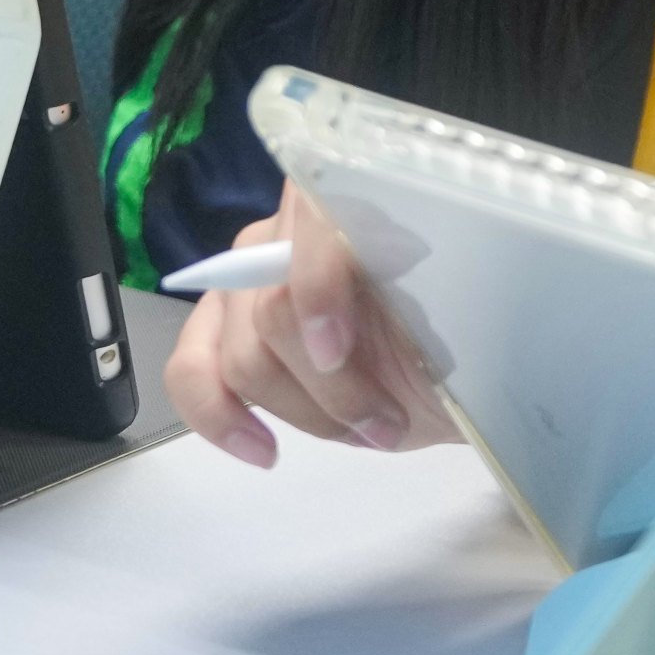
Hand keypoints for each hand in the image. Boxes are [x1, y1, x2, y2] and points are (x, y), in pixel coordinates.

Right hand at [161, 184, 456, 467]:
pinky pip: (189, 372)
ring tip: (364, 431)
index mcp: (358, 205)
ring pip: (240, 356)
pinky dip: (219, 418)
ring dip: (305, 411)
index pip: (312, 221)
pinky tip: (263, 449)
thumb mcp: (464, 318)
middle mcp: (287, 230)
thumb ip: (432, 298)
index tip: (337, 351)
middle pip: (272, 309)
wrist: (445, 369)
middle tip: (387, 422)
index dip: (315, 289)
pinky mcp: (218, 330)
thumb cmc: (461, 332)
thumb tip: (401, 310)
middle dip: (332, 385)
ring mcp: (245, 281)